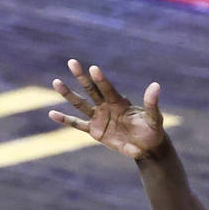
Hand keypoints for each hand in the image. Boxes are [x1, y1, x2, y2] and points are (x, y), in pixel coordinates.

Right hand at [49, 60, 164, 158]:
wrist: (147, 147)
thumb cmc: (152, 130)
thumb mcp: (154, 118)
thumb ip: (152, 103)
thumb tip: (156, 85)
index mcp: (119, 101)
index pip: (108, 89)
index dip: (101, 80)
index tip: (93, 69)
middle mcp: (107, 106)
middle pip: (91, 90)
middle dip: (82, 77)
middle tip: (72, 62)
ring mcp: (99, 118)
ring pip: (81, 104)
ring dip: (69, 94)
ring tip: (56, 82)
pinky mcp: (94, 131)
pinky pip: (77, 124)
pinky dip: (65, 120)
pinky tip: (52, 114)